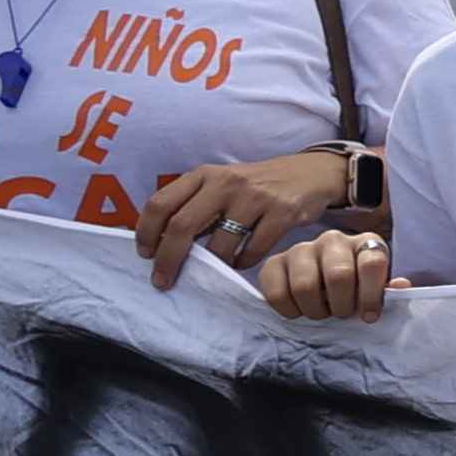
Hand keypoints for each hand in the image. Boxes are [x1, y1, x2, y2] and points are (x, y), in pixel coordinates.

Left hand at [134, 146, 354, 291]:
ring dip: (212, 265)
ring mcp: (255, 197)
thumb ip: (194, 205)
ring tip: (214, 270)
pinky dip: (242, 263)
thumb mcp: (221, 183)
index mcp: (204, 175)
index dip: (146, 232)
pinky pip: (253, 251)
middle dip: (168, 259)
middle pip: (182, 225)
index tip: (145, 255)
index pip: (161, 202)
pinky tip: (241, 261)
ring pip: (219, 244)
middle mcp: (226, 182)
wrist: (309, 174)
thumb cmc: (255, 186)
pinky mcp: (282, 213)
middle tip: (163, 280)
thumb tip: (159, 242)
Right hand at [259, 234, 393, 321]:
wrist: (319, 285)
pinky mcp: (273, 263)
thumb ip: (387, 290)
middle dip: (341, 306)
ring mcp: (301, 248)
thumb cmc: (355, 289)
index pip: (372, 262)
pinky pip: (277, 293)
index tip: (369, 316)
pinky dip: (290, 311)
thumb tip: (401, 285)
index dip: (371, 295)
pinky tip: (300, 310)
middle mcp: (333, 239)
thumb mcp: (375, 289)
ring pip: (305, 285)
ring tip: (321, 312)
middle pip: (339, 275)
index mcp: (365, 243)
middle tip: (341, 314)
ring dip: (315, 310)